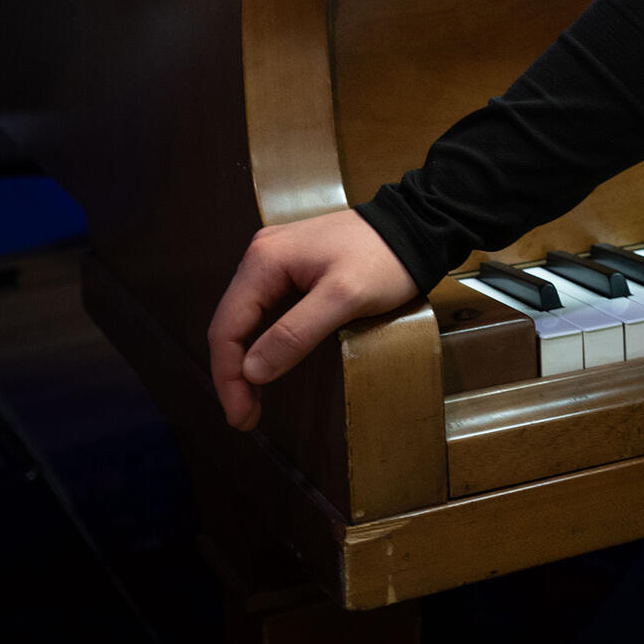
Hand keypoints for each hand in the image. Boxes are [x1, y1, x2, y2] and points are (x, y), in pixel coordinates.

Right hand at [207, 208, 417, 430]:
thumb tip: (251, 372)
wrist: (416, 226)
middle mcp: (261, 256)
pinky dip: (261, 342)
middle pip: (230, 324)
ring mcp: (275, 259)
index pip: (227, 328)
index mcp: (264, 261)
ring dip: (244, 361)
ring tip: (251, 400)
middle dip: (233, 374)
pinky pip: (265, 310)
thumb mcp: (344, 299)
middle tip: (245, 416)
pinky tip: (266, 363)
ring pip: (245, 319)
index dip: (228, 378)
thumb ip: (296, 333)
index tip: (241, 417)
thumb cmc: (386, 259)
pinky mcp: (293, 267)